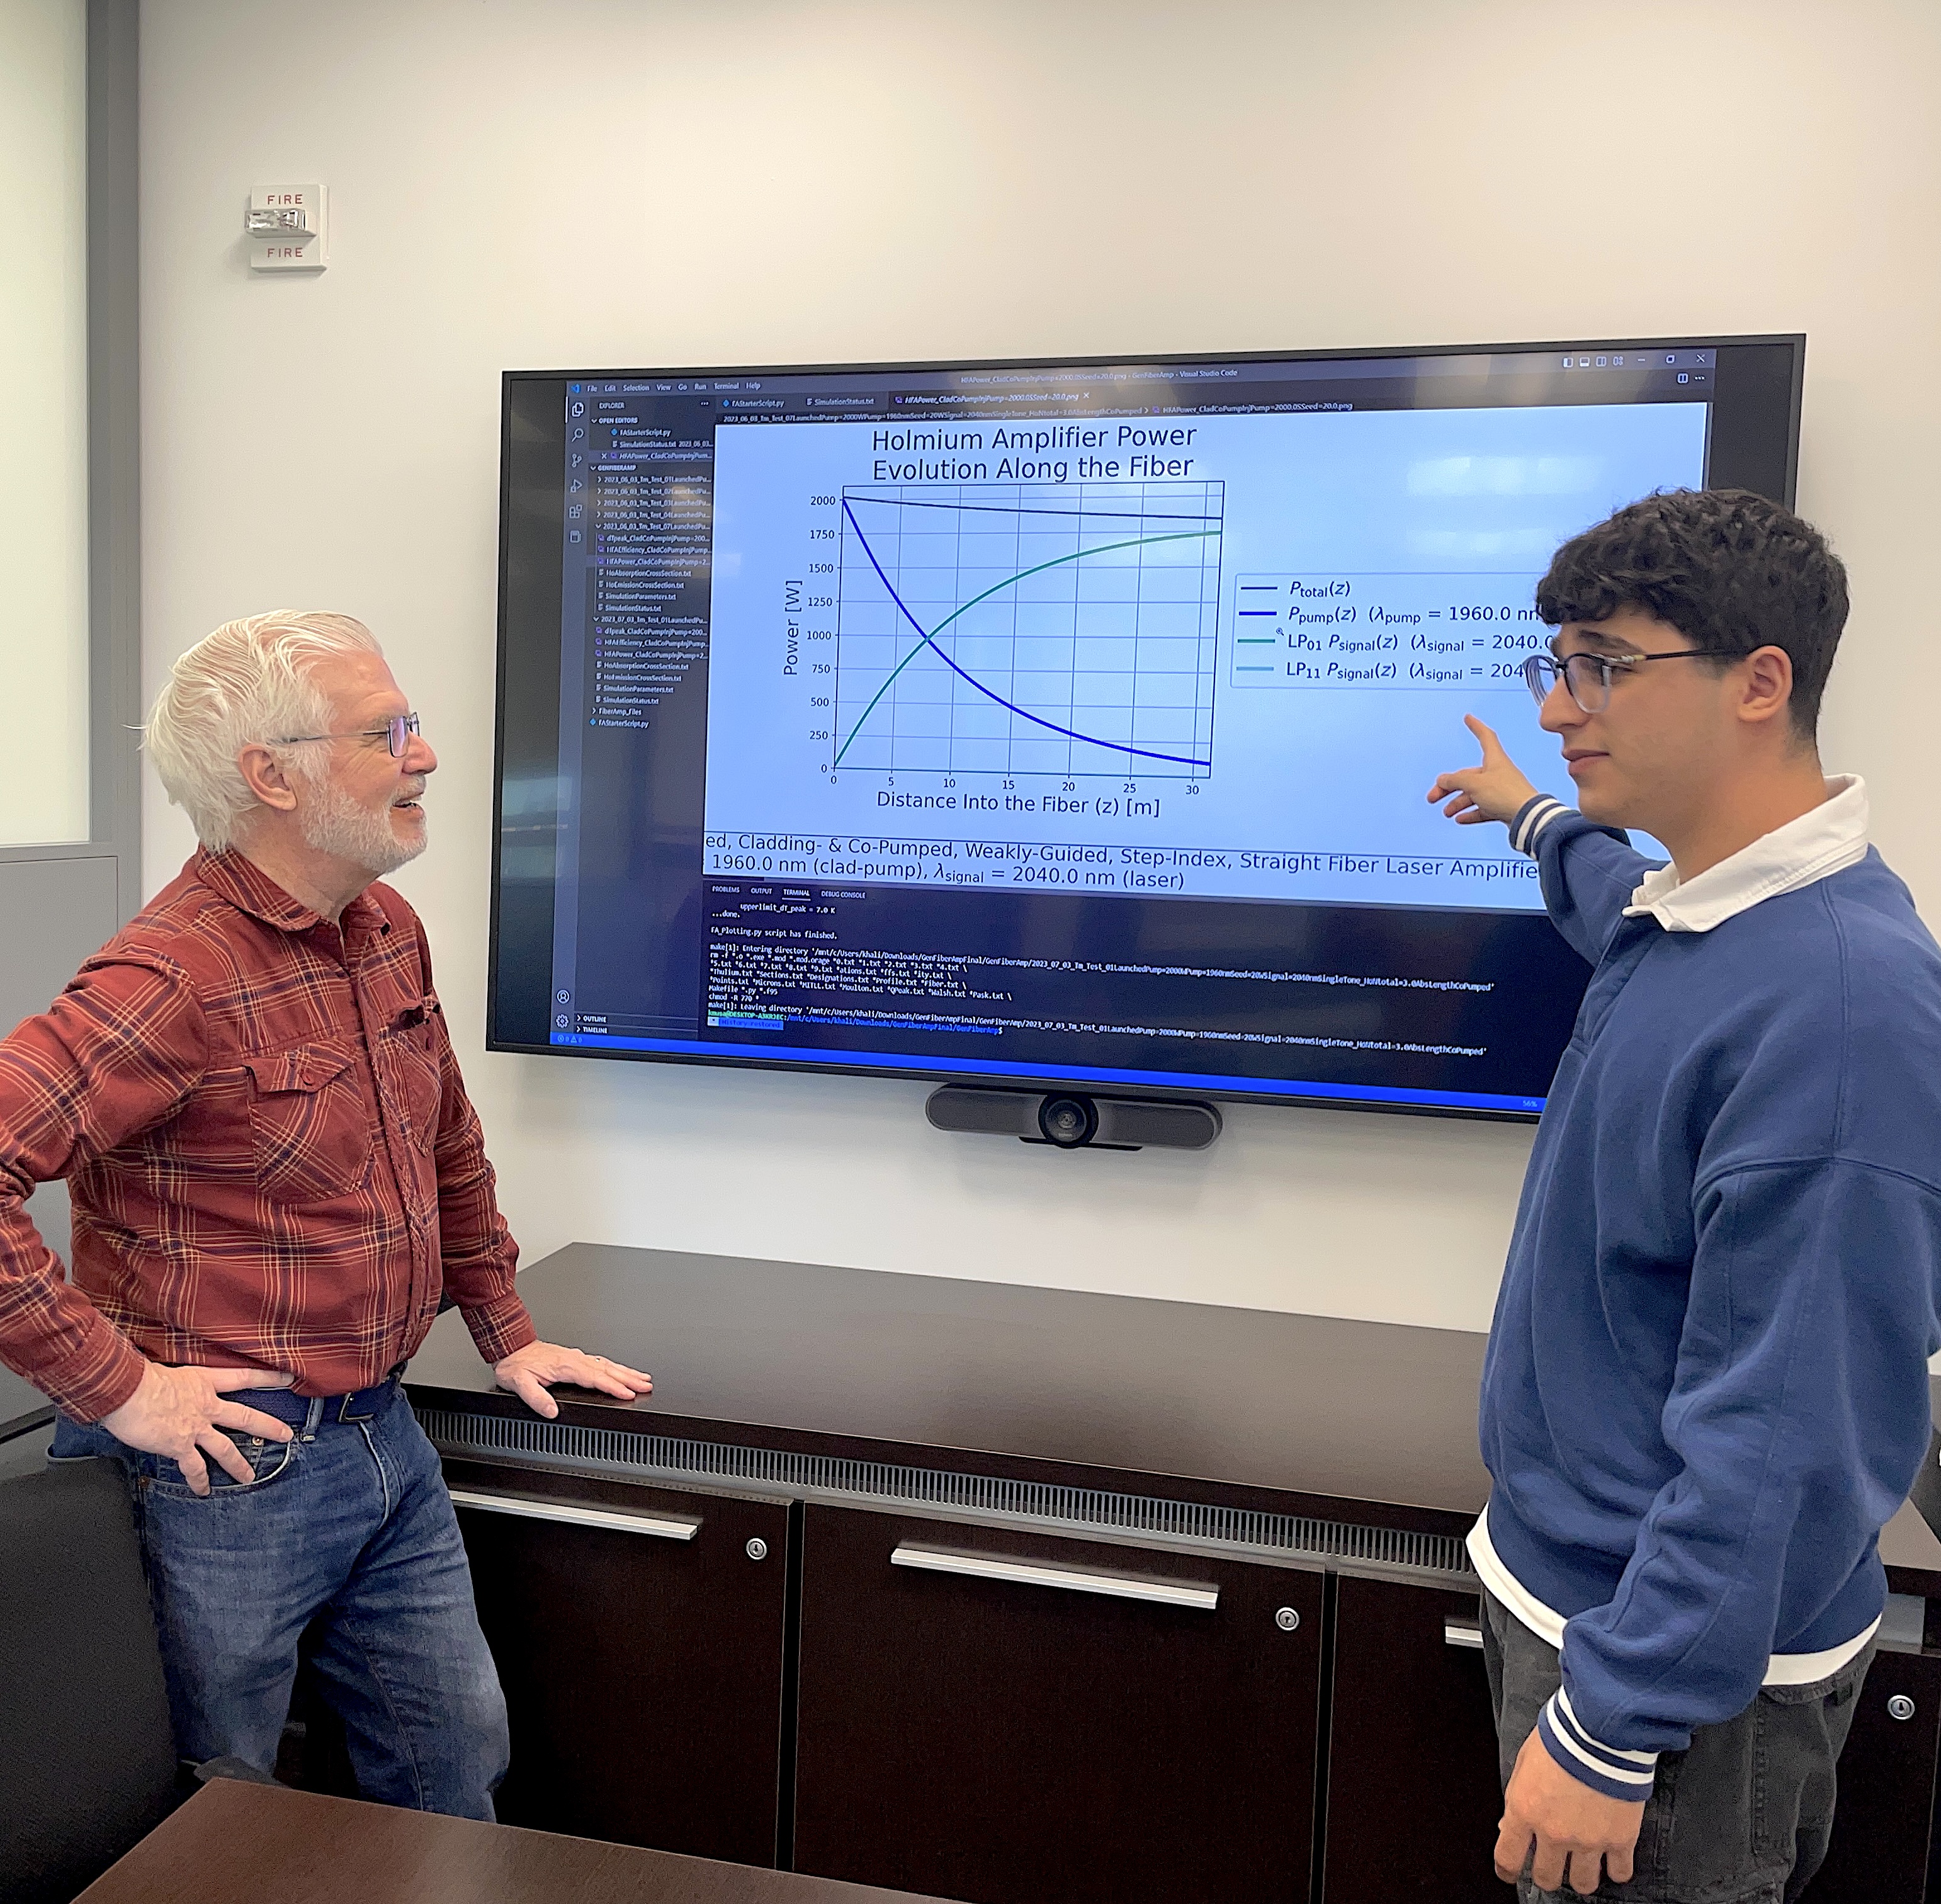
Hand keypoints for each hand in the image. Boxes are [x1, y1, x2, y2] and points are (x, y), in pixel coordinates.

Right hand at [100, 1362, 296, 1496]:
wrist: (127, 1390)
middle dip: (268, 1426)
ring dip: (238, 1465)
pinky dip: (199, 1481)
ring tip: (249, 1476)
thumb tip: (157, 1379)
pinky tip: (203, 1491)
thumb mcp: (161, 1369)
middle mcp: (205, 1405)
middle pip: (245, 1417)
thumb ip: (170, 1379)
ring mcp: (195, 1427)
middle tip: (286, 1435)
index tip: (288, 1378)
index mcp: (202, 1381)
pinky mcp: (180, 1446)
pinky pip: (195, 1467)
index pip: (243, 1377)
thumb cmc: (136, 1376)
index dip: (267, 1376)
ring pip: (225, 1448)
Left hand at [493, 1340, 652, 1417]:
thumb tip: (552, 1411)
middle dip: (629, 1378)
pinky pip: (600, 1362)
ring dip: (626, 1372)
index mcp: (565, 1366)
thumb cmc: (515, 1364)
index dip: (613, 1387)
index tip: (629, 1393)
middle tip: (647, 1385)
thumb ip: (536, 1398)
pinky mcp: (574, 1358)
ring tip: (643, 1378)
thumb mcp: (519, 1383)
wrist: (511, 1346)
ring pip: (607, 1364)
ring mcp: (576, 1357)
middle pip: (608, 1369)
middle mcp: (574, 1359)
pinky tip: (620, 1370)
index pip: (596, 1378)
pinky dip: (614, 1367)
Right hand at [1427, 715, 1540, 827]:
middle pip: (1469, 776)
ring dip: (1458, 803)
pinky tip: (1460, 818)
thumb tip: (1442, 780)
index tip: (1469, 718)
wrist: (1527, 816)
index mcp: (1495, 760)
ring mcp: (1500, 791)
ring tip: (1447, 812)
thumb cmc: (1506, 794)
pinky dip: (1470, 813)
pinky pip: (1483, 809)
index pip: (1485, 737)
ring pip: (1474, 795)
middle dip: (1450, 787)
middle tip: (1434, 796)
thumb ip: (1455, 780)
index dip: (1476, 727)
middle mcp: (1498, 773)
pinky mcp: (1502, 806)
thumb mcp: (1474, 784)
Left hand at [1495, 1725, 1645, 1893]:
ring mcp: (1588, 1840)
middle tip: (1551, 1865)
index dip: (1507, 1870)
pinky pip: (1619, 1873)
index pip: (1508, 1857)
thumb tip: (1509, 1823)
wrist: (1599, 1729)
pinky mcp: (1620, 1839)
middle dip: (1547, 1874)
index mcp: (1525, 1811)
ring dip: (1580, 1877)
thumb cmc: (1561, 1736)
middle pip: (1547, 1878)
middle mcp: (1554, 1832)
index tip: (1510, 1872)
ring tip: (1582, 1864)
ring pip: (1583, 1884)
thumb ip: (1517, 1797)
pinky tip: (1612, 1860)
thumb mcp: (1524, 1762)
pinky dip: (1615, 1870)